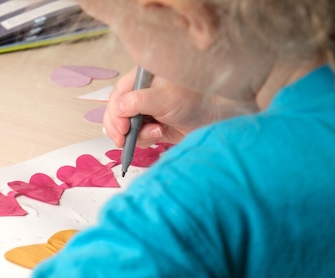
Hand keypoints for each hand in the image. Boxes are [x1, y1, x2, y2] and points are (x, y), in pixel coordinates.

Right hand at [103, 67, 257, 147]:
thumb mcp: (163, 97)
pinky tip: (160, 135)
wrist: (219, 116)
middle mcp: (142, 94)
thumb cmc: (196, 99)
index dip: (114, 113)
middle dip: (119, 128)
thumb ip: (137, 101)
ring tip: (155, 133)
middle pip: (118, 113)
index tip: (120, 128)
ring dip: (136, 134)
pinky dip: (146, 138)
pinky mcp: (155, 127)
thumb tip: (117, 109)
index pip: (118, 95)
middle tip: (123, 141)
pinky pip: (139, 136)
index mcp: (142, 79)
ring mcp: (148, 111)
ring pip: (127, 128)